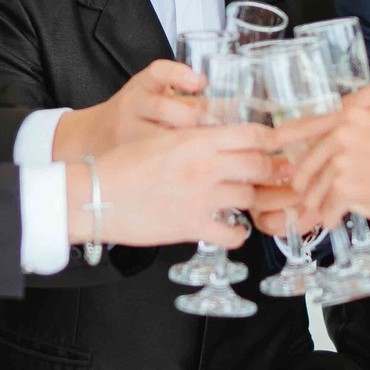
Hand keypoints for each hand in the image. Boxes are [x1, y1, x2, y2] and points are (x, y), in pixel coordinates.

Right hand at [52, 60, 206, 157]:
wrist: (93, 137)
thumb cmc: (134, 114)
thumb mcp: (153, 93)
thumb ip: (187, 94)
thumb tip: (233, 103)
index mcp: (141, 86)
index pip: (158, 73)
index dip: (179, 75)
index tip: (200, 81)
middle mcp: (131, 105)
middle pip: (163, 107)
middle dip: (195, 118)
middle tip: (220, 127)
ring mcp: (126, 131)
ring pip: (159, 136)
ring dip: (188, 144)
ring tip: (211, 150)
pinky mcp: (125, 156)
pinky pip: (154, 161)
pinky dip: (177, 164)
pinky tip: (195, 168)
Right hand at [70, 123, 271, 249]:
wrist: (95, 194)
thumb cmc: (122, 164)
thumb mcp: (164, 138)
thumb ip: (197, 137)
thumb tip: (226, 137)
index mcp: (197, 140)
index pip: (253, 135)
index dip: (271, 140)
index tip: (275, 146)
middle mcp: (204, 167)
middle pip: (259, 166)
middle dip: (268, 170)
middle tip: (268, 173)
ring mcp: (201, 198)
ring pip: (250, 197)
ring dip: (251, 199)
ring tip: (246, 199)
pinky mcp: (192, 227)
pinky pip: (234, 234)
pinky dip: (238, 233)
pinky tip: (233, 228)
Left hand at [288, 105, 369, 232]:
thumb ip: (348, 137)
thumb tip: (319, 154)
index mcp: (351, 116)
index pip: (305, 125)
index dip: (283, 137)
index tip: (270, 143)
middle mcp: (342, 133)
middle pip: (305, 164)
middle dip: (304, 185)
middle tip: (306, 195)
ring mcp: (342, 160)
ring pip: (313, 189)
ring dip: (317, 204)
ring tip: (325, 210)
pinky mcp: (344, 187)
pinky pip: (327, 207)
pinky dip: (329, 217)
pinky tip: (335, 219)